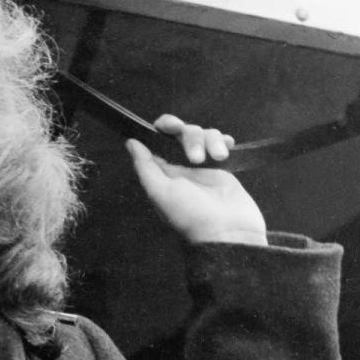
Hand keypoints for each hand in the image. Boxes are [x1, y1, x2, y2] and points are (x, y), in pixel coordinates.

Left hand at [127, 113, 266, 245]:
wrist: (228, 232)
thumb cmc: (192, 216)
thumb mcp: (161, 192)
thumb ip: (145, 167)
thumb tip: (131, 142)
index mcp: (163, 172)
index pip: (158, 139)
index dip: (164, 127)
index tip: (173, 127)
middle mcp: (181, 166)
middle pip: (183, 133)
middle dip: (190, 137)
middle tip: (196, 158)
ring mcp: (203, 165)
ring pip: (204, 134)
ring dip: (210, 141)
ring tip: (216, 158)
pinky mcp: (223, 166)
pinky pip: (221, 142)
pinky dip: (223, 141)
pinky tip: (225, 150)